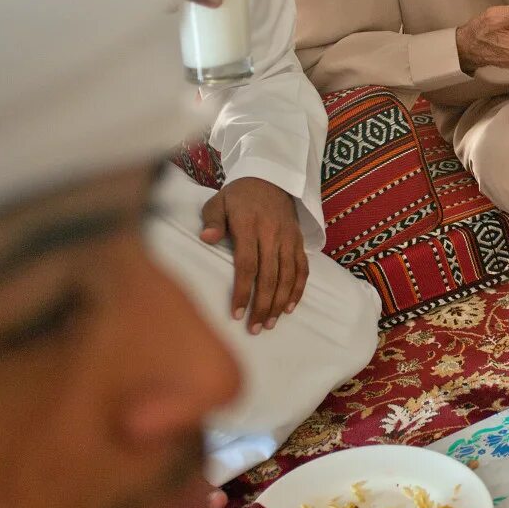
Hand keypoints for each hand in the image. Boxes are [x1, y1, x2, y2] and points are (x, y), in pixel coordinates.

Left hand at [199, 178, 307, 333]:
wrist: (271, 179)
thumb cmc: (238, 196)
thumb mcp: (218, 201)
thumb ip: (212, 220)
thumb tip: (206, 239)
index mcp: (250, 226)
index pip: (247, 265)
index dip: (242, 292)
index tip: (237, 314)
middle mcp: (272, 234)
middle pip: (269, 277)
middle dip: (262, 305)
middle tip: (255, 328)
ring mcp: (289, 239)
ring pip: (287, 277)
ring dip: (279, 303)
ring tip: (270, 323)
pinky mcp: (299, 242)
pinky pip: (302, 269)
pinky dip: (298, 290)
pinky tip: (289, 308)